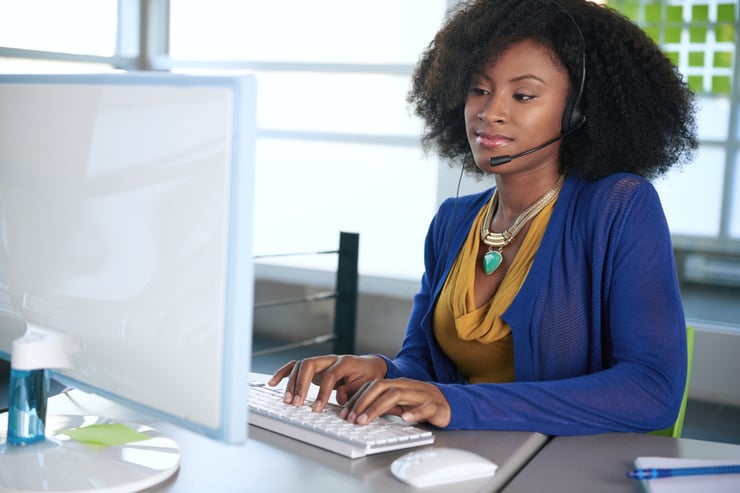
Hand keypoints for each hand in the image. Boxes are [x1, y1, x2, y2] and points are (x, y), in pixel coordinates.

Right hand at [268, 354, 386, 411]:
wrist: (371, 367)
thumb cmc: (368, 377)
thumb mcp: (365, 386)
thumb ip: (352, 392)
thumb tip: (339, 398)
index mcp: (345, 362)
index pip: (329, 375)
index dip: (322, 392)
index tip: (316, 408)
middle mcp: (330, 359)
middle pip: (309, 364)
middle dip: (300, 385)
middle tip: (297, 404)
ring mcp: (321, 361)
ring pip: (300, 365)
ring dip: (291, 383)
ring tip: (287, 400)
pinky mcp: (314, 367)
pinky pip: (295, 367)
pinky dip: (283, 373)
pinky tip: (273, 383)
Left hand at [340, 378, 450, 427]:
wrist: (450, 404)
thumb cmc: (421, 404)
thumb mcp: (399, 404)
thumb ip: (382, 405)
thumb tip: (359, 412)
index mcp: (397, 384)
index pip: (373, 385)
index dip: (358, 398)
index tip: (346, 413)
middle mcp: (407, 386)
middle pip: (382, 387)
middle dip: (364, 402)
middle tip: (352, 419)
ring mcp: (421, 394)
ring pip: (398, 394)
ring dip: (378, 408)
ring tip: (366, 420)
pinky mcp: (436, 405)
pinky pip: (425, 407)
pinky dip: (414, 412)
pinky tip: (405, 419)